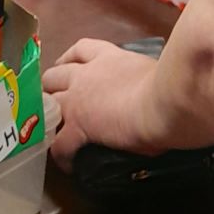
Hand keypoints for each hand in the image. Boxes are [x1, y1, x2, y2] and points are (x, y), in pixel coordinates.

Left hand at [43, 39, 163, 171]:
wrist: (163, 101)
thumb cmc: (165, 84)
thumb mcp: (148, 71)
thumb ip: (138, 77)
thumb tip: (146, 88)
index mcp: (108, 58)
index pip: (81, 50)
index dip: (68, 59)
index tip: (65, 66)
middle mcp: (87, 75)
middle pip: (54, 75)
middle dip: (51, 88)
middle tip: (56, 101)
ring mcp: (78, 100)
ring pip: (48, 105)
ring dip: (49, 118)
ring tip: (55, 132)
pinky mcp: (78, 126)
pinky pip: (59, 144)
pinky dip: (61, 154)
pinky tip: (69, 164)